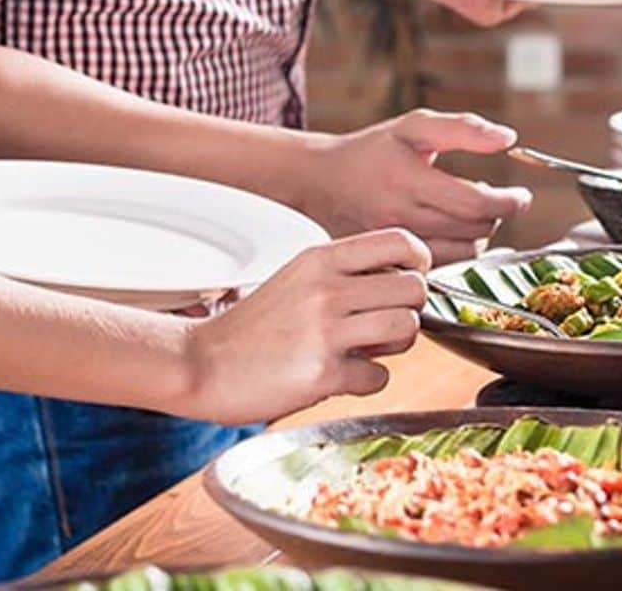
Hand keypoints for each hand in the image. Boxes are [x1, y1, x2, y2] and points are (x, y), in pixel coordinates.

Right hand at [185, 229, 429, 423]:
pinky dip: (367, 381)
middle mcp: (327, 288)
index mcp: (320, 259)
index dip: (419, 260)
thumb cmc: (251, 326)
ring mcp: (326, 330)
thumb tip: (400, 283)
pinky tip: (341, 375)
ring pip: (407, 328)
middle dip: (410, 308)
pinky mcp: (323, 373)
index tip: (414, 277)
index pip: (399, 241)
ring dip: (396, 344)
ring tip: (368, 348)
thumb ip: (343, 275)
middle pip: (414, 287)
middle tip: (387, 321)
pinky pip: (379, 377)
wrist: (201, 363)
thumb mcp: (295, 279)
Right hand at [301, 109, 531, 263]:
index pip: (477, 203)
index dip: (509, 201)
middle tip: (494, 199)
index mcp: (407, 178)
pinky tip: (453, 232)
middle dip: (497, 215)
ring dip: (480, 235)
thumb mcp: (414, 126)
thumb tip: (509, 139)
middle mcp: (399, 216)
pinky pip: (443, 267)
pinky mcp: (390, 262)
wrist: (321, 180)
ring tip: (473, 215)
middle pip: (475, 230)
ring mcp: (393, 244)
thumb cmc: (372, 150)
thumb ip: (463, 128)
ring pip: (463, 254)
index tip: (520, 195)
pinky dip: (458, 251)